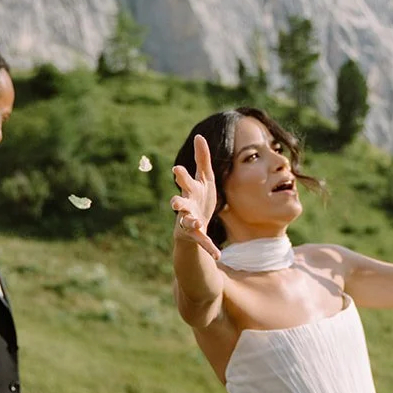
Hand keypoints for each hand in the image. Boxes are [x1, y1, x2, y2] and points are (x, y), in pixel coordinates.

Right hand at [171, 133, 221, 261]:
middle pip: (179, 204)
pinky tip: (219, 255)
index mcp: (190, 191)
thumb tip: (199, 136)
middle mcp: (186, 207)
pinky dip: (210, 249)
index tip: (177, 170)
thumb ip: (202, 159)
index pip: (184, 182)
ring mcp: (190, 222)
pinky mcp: (197, 236)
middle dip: (177, 203)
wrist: (196, 224)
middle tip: (174, 203)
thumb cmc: (199, 198)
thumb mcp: (204, 179)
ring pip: (188, 223)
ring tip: (196, 223)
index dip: (181, 177)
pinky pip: (204, 242)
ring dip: (191, 222)